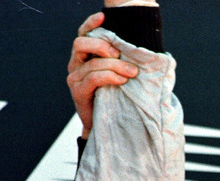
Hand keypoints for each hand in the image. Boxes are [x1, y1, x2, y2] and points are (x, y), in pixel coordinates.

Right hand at [67, 12, 138, 137]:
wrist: (108, 124)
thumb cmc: (116, 96)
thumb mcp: (120, 74)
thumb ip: (123, 60)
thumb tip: (145, 50)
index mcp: (84, 56)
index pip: (83, 34)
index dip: (90, 24)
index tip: (103, 17)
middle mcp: (76, 64)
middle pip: (81, 43)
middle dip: (103, 46)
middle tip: (121, 54)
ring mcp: (74, 78)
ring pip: (93, 63)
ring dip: (115, 66)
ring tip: (131, 73)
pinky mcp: (78, 92)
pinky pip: (93, 79)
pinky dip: (109, 77)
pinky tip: (122, 81)